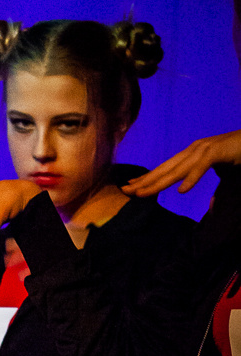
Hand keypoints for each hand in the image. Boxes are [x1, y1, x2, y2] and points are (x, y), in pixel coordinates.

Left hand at [124, 132, 240, 196]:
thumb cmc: (238, 154)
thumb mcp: (222, 172)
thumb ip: (215, 186)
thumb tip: (211, 205)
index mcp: (191, 154)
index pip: (165, 168)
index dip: (147, 178)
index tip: (131, 186)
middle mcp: (193, 151)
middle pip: (164, 169)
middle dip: (144, 181)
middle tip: (125, 191)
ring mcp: (204, 150)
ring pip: (177, 169)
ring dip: (158, 182)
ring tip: (142, 194)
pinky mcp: (217, 152)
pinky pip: (201, 167)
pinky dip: (192, 178)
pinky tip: (181, 191)